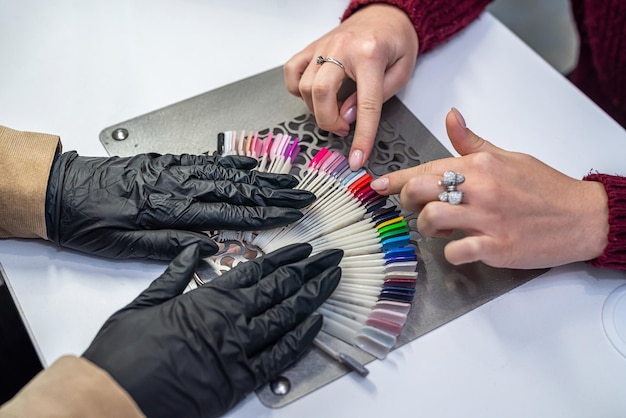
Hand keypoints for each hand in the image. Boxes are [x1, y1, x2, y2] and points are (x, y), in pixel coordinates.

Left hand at [45, 152, 315, 259]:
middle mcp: (179, 186)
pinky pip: (206, 161)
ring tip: (287, 180)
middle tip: (303, 195)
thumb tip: (209, 245)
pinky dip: (230, 163)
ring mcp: (175, 170)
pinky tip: (247, 164)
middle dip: (275, 194)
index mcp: (172, 210)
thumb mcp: (125, 246)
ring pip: (226, 174)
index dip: (266, 214)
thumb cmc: (89, 223)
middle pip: (237, 190)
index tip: (292, 213)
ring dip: (261, 178)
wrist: (60, 191)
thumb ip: (170, 245)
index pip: (231, 214)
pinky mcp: (166, 162)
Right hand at [83, 243, 341, 417]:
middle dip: (311, 270)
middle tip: (331, 258)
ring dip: (314, 297)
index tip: (305, 249)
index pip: (258, 270)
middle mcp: (230, 320)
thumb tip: (197, 249)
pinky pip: (280, 356)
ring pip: (288, 317)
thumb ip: (176, 272)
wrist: (114, 396)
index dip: (286, 258)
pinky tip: (316, 324)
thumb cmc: (124, 352)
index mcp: (208, 298)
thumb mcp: (146, 300)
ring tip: (332, 281)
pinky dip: (301, 338)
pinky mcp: (240, 381)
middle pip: (281, 288)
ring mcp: (239, 350)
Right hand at [284, 4, 417, 169]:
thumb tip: (348, 116)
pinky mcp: (312, 47)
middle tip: (342, 128)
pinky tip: (314, 95)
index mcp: (370, 55)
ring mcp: (323, 46)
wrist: (386, 14)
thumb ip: (379, 98)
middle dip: (328, 121)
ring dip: (316, 108)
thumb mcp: (402, 71)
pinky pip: (292, 71)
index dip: (361, 136)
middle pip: (321, 92)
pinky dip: (298, 90)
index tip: (357, 158)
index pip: (365, 104)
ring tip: (333, 110)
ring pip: (304, 85)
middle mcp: (342, 48)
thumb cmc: (396, 41)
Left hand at [370, 108, 608, 268]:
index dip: (395, 179)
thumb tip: (452, 117)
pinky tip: (458, 247)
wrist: (582, 215)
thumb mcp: (508, 157)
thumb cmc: (545, 187)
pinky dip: (450, 253)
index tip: (377, 185)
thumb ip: (473, 142)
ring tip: (439, 228)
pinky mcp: (497, 245)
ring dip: (427, 228)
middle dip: (408, 200)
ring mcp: (487, 218)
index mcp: (480, 165)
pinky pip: (456, 251)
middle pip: (420, 191)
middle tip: (417, 207)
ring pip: (432, 219)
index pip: (426, 168)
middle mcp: (480, 188)